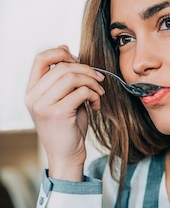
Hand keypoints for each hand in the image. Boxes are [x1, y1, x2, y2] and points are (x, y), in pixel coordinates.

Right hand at [25, 46, 105, 180]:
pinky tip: (96, 104)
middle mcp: (34, 97)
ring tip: (99, 93)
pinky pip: (81, 91)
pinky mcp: (58, 113)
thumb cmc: (67, 128)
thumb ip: (63, 80)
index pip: (41, 59)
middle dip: (86, 70)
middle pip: (62, 67)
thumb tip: (68, 52)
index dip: (60, 53)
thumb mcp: (62, 99)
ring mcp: (44, 105)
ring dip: (92, 82)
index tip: (77, 60)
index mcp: (32, 91)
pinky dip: (94, 95)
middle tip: (99, 79)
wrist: (66, 156)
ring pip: (72, 77)